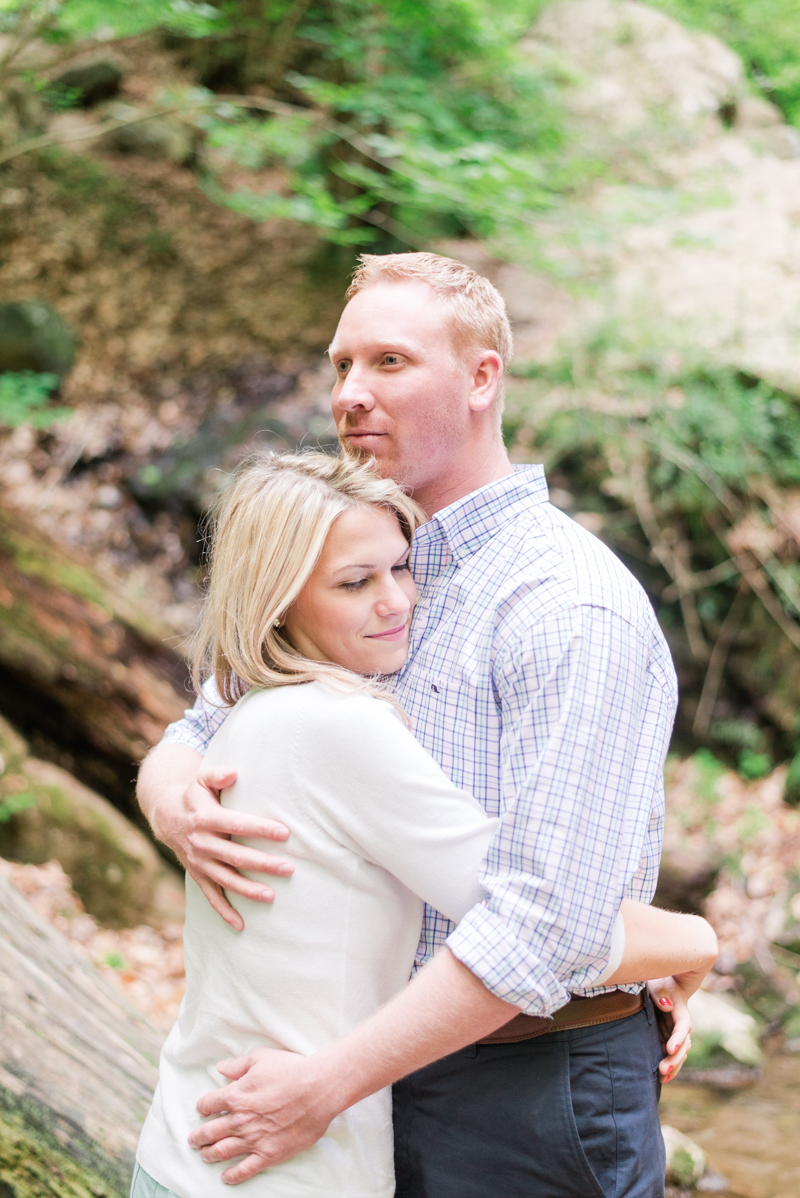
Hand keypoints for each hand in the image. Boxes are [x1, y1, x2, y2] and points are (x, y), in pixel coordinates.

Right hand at [149, 757, 294, 930]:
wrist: (166, 817)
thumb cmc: (194, 796)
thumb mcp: (201, 779)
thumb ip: (217, 774)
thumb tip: (235, 772)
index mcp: (205, 818)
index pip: (236, 824)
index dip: (260, 829)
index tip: (284, 833)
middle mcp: (201, 843)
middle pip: (235, 856)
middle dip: (262, 863)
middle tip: (288, 868)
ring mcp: (199, 862)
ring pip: (225, 879)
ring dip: (248, 889)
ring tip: (271, 896)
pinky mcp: (198, 875)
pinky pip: (211, 896)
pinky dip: (224, 911)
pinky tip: (241, 925)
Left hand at [189, 1047, 335, 1183]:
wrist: (318, 1089)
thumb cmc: (291, 1070)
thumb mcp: (262, 1058)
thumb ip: (238, 1065)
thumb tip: (221, 1068)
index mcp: (236, 1095)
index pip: (209, 1104)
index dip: (203, 1107)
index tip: (202, 1110)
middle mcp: (240, 1120)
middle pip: (210, 1131)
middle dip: (199, 1136)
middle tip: (194, 1140)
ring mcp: (253, 1139)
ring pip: (222, 1151)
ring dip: (210, 1154)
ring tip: (205, 1155)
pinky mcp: (269, 1153)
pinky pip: (245, 1169)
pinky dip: (233, 1175)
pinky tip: (226, 1177)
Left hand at [648, 976, 691, 1082]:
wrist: (656, 981)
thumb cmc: (655, 978)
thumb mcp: (656, 980)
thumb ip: (660, 991)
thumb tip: (667, 1005)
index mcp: (680, 1008)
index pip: (684, 1025)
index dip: (679, 1037)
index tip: (669, 1048)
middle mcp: (681, 1023)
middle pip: (684, 1043)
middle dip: (675, 1058)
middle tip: (663, 1069)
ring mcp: (675, 1032)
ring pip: (680, 1052)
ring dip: (673, 1066)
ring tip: (662, 1078)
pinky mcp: (667, 1037)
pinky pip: (673, 1055)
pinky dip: (671, 1067)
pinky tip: (662, 1079)